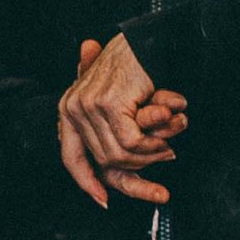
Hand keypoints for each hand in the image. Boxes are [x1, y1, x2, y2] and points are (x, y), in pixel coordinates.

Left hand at [58, 36, 188, 208]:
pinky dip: (152, 143)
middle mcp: (73, 107)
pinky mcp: (109, 105)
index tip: (103, 199)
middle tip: (166, 154)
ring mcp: (88, 106)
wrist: (148, 40)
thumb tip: (108, 170)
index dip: (87, 180)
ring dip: (149, 153)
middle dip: (137, 166)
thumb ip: (109, 126)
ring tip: (169, 142)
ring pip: (119, 153)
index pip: (72, 156)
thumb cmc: (135, 64)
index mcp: (70, 108)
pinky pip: (132, 142)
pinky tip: (166, 133)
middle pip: (102, 159)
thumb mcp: (117, 98)